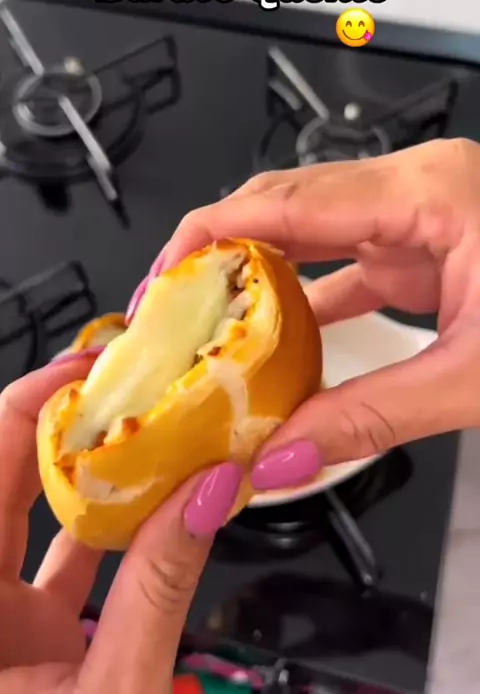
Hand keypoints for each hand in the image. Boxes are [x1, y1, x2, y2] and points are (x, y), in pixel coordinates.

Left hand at [0, 357, 240, 693]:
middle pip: (5, 475)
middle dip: (66, 425)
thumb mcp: (120, 692)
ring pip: (25, 512)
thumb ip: (159, 590)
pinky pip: (52, 560)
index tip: (88, 369)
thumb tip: (210, 492)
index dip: (27, 404)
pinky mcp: (23, 634)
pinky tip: (148, 507)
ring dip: (85, 472)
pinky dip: (98, 528)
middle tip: (125, 385)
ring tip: (142, 433)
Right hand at [129, 138, 479, 488]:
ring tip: (213, 322)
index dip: (212, 231)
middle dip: (224, 251)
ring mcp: (422, 213)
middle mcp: (419, 187)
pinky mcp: (428, 243)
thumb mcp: (476, 376)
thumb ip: (369, 417)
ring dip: (263, 275)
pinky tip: (278, 335)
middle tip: (175, 304)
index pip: (288, 199)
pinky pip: (349, 260)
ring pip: (315, 230)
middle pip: (289, 203)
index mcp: (430, 192)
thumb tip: (282, 455)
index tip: (164, 271)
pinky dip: (310, 296)